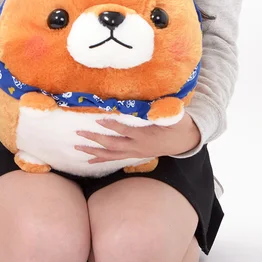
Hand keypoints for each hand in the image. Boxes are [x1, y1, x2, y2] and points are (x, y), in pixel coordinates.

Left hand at [74, 113, 200, 163]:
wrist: (184, 141)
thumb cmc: (178, 125)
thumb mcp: (175, 116)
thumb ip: (162, 110)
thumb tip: (152, 100)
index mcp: (145, 135)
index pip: (126, 130)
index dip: (112, 125)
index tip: (99, 119)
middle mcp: (137, 147)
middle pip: (113, 145)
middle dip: (95, 139)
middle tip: (79, 132)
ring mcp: (135, 152)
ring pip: (111, 155)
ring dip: (93, 152)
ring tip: (77, 148)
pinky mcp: (133, 154)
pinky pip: (114, 159)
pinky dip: (101, 159)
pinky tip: (88, 161)